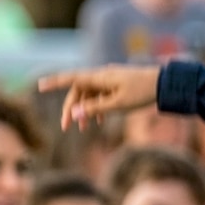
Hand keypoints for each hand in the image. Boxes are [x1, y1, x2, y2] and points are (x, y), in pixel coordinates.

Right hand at [40, 65, 161, 130]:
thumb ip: (94, 108)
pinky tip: (99, 121)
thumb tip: (73, 113)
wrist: (165, 84)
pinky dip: (96, 107)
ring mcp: (110, 80)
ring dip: (84, 110)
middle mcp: (102, 76)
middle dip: (71, 108)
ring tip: (86, 128)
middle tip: (66, 127)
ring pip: (89, 94)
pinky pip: (100, 95)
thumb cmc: (142, 93)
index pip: (71, 78)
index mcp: (100, 77)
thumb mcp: (117, 105)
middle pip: (78, 90)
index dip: (55, 82)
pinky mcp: (117, 85)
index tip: (40, 86)